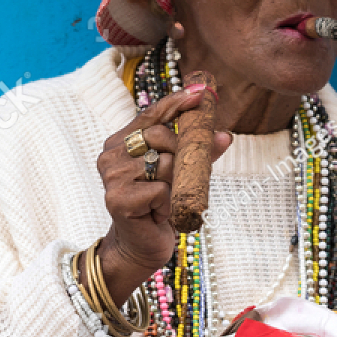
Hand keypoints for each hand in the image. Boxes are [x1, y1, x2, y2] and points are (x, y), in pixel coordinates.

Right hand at [94, 88, 232, 304]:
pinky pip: (162, 190)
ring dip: (177, 184)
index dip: (176, 101)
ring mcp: (112, 176)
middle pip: (162, 136)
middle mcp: (111, 154)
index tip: (201, 91)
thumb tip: (225, 135)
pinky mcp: (118, 198)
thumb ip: (199, 153)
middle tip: (182, 179)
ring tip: (167, 200)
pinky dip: (169, 203)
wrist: (142, 245)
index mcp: (122, 142)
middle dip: (183, 155)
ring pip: (166, 163)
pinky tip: (159, 213)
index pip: (151, 113)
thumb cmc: (161, 205)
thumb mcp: (182, 174)